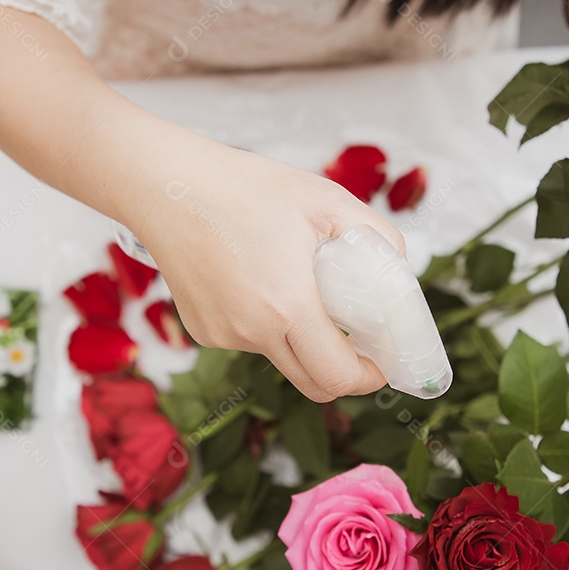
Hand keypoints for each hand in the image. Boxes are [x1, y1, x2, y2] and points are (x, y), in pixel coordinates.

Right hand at [132, 140, 401, 401]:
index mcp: (288, 304)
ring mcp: (223, 336)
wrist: (168, 185)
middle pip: (313, 384)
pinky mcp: (204, 331)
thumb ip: (376, 237)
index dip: (369, 377)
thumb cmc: (246, 187)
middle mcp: (253, 331)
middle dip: (343, 372)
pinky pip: (250, 342)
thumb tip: (399, 272)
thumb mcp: (327, 200)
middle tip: (358, 342)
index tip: (382, 361)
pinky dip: (267, 325)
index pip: (338, 376)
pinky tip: (256, 281)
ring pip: (281, 359)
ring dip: (303, 341)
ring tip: (297, 286)